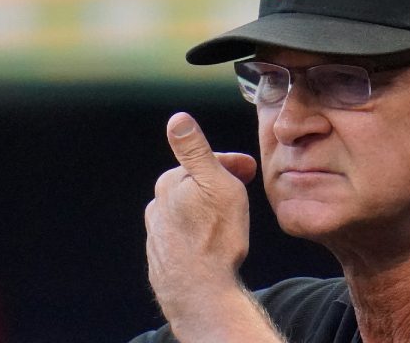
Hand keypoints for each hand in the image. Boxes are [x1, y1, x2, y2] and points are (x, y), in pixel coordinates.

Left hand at [145, 112, 257, 333]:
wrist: (200, 292)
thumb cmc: (214, 237)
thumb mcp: (215, 183)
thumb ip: (195, 149)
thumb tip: (176, 118)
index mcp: (170, 183)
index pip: (204, 162)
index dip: (232, 163)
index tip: (251, 169)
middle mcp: (157, 206)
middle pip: (194, 185)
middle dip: (219, 183)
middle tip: (245, 188)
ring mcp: (157, 233)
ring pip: (188, 210)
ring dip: (207, 208)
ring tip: (230, 218)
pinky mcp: (162, 257)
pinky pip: (184, 235)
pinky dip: (199, 231)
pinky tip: (213, 242)